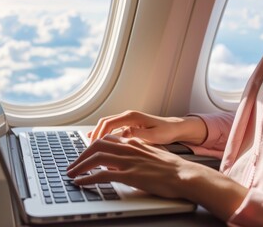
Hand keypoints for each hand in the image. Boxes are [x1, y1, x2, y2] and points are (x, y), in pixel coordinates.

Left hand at [67, 134, 247, 220]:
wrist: (184, 174)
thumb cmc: (171, 167)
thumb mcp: (150, 155)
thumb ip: (135, 154)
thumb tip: (121, 161)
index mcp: (133, 143)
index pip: (106, 139)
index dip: (91, 146)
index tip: (83, 154)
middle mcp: (128, 148)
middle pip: (96, 145)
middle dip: (81, 155)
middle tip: (72, 165)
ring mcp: (129, 161)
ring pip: (96, 158)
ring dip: (80, 166)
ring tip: (72, 174)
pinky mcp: (130, 175)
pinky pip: (103, 175)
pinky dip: (89, 178)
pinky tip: (81, 182)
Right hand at [88, 110, 207, 144]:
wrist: (174, 128)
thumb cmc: (166, 132)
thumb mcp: (153, 135)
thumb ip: (138, 134)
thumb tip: (124, 134)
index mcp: (132, 117)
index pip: (109, 123)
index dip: (99, 134)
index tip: (93, 144)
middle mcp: (128, 116)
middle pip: (104, 122)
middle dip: (94, 134)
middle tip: (88, 147)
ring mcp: (127, 120)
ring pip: (107, 125)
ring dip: (98, 134)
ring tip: (90, 147)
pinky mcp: (129, 125)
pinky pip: (112, 129)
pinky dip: (104, 135)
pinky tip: (97, 141)